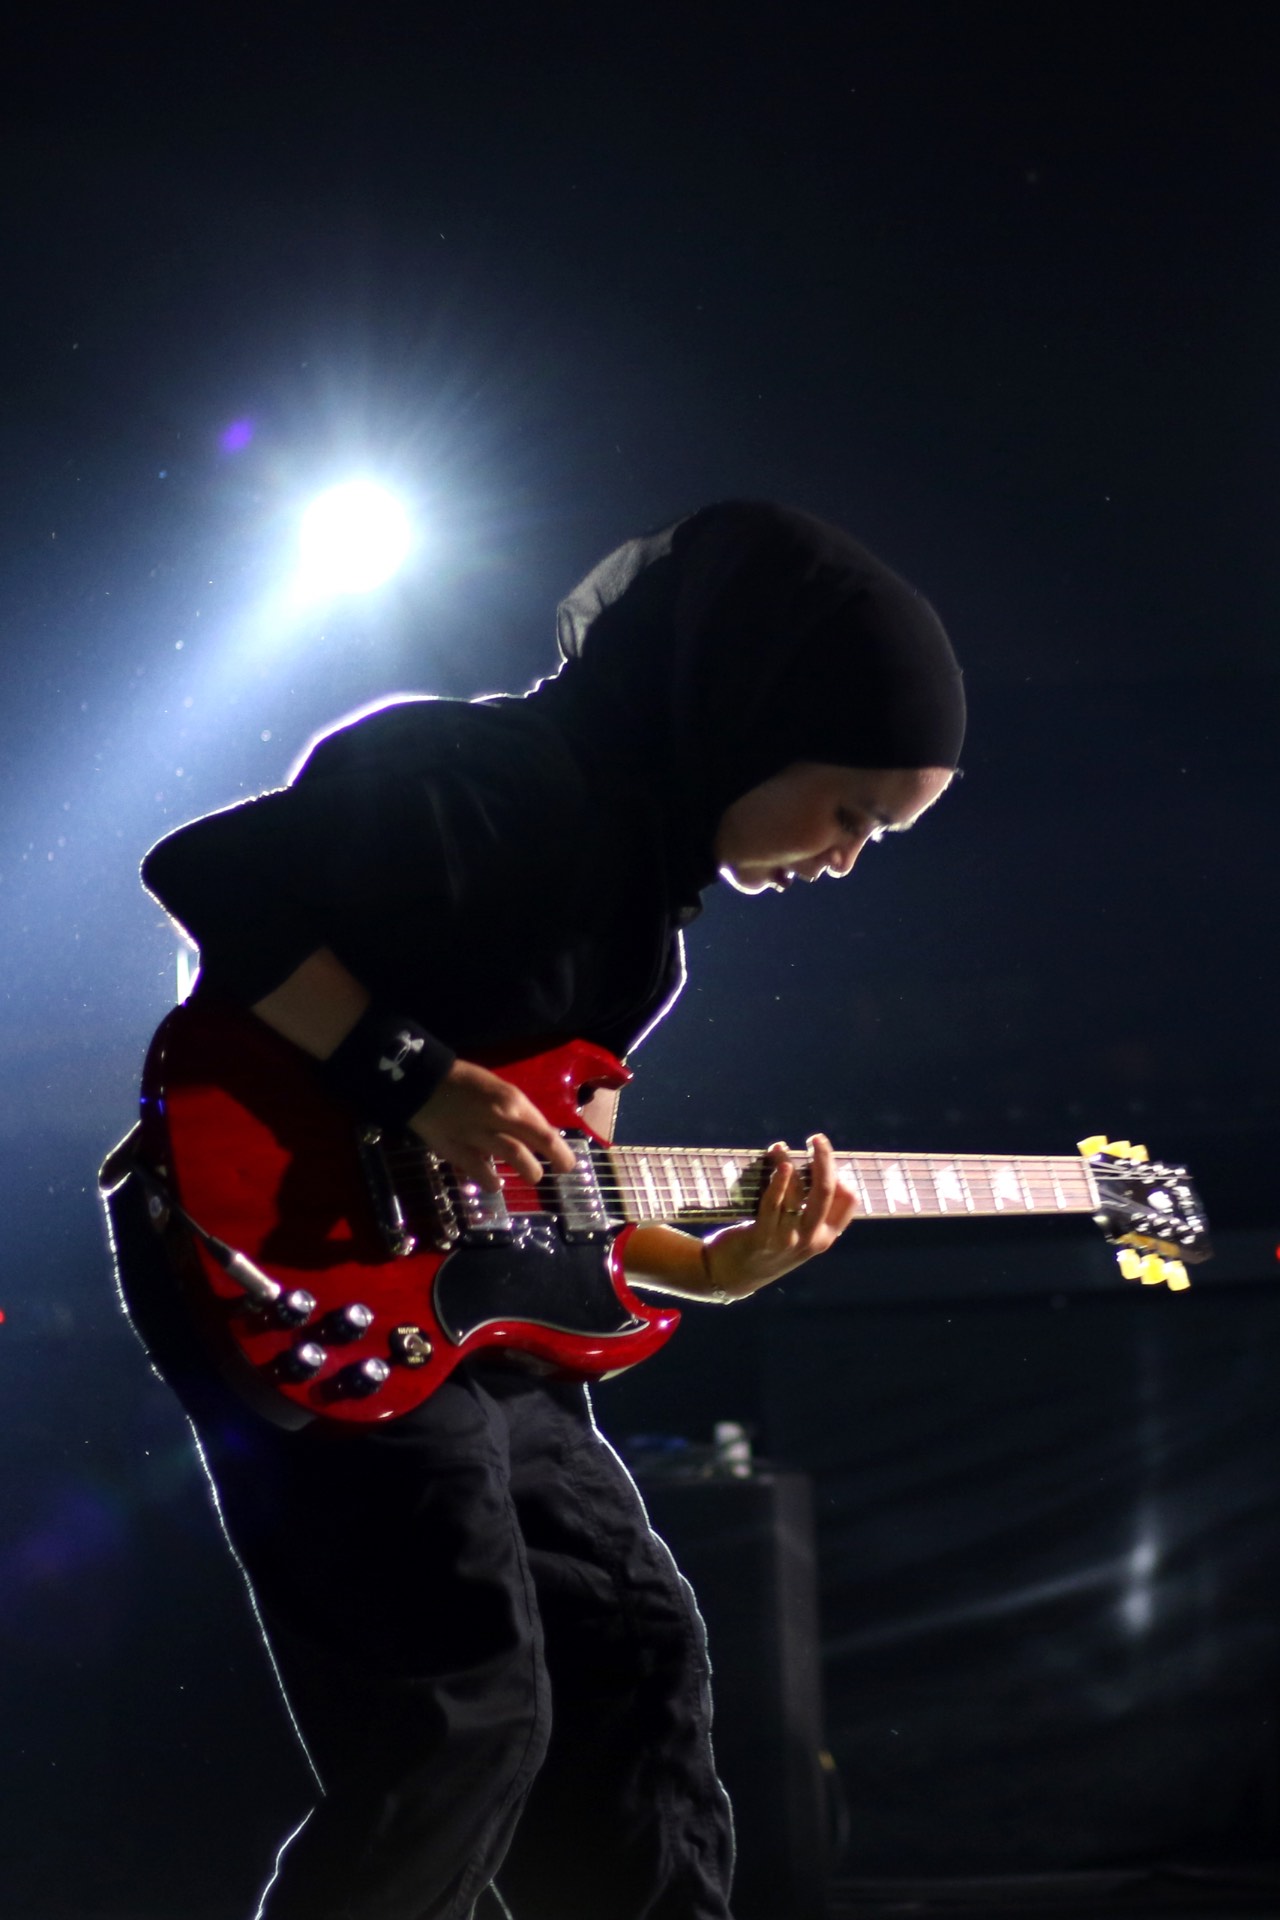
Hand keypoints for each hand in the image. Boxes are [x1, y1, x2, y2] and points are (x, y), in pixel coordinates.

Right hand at [408, 1058, 575, 1189]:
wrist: (423, 1082)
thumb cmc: (465, 1084)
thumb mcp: (499, 1091)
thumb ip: (518, 1113)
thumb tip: (540, 1136)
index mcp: (512, 1100)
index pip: (544, 1130)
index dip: (560, 1150)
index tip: (568, 1163)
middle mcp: (500, 1116)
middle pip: (537, 1142)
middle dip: (556, 1159)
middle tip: (558, 1170)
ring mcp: (479, 1135)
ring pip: (514, 1156)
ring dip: (529, 1171)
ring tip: (532, 1176)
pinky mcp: (457, 1150)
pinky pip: (481, 1172)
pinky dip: (491, 1181)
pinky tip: (495, 1183)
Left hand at [700, 1135, 857, 1300]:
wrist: (732, 1276)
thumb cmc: (767, 1245)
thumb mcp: (797, 1233)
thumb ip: (809, 1208)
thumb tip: (815, 1166)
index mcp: (825, 1236)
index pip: (848, 1200)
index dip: (840, 1175)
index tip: (822, 1160)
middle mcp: (811, 1239)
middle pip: (825, 1192)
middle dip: (824, 1159)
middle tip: (816, 1138)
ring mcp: (788, 1240)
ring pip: (798, 1194)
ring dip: (789, 1163)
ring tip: (779, 1147)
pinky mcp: (763, 1239)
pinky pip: (773, 1205)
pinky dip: (778, 1182)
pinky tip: (780, 1165)